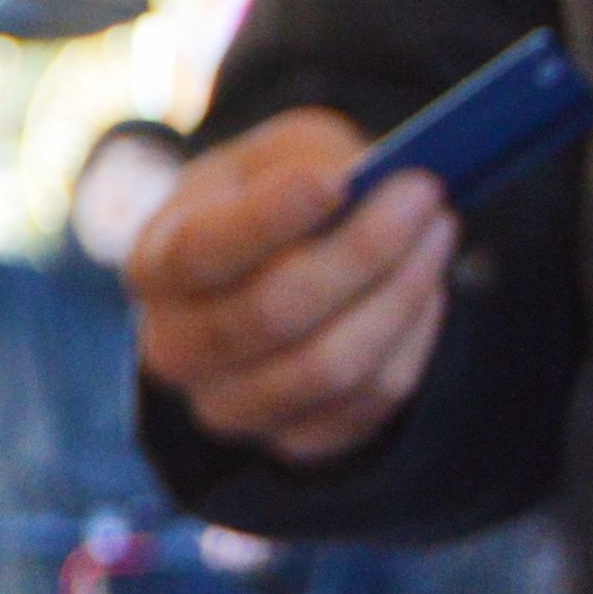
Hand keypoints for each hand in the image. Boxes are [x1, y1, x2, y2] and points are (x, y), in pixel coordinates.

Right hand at [127, 111, 447, 465]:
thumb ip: (313, 160)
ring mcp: (227, 405)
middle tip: (426, 194)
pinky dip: (413, 338)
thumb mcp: (281, 154)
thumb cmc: (277, 197)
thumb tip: (365, 185)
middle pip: (271, 313)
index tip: (335, 181)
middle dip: (363, 250)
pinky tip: (423, 288)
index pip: (198, 253)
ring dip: (401, 293)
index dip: (266, 220)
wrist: (276, 271)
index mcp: (156, 266)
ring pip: (329, 366)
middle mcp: (174, 348)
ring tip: (437, 233)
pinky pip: (369, 400)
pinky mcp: (291, 440)